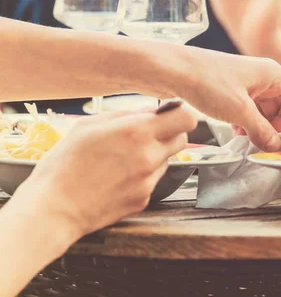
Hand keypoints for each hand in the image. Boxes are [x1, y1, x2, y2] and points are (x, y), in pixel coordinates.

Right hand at [12, 107, 196, 240]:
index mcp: (137, 132)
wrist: (53, 209)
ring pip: (166, 159)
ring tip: (121, 160)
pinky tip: (117, 178)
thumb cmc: (64, 163)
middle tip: (144, 136)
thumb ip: (125, 115)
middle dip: (169, 134)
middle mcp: (149, 156)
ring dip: (154, 155)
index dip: (181, 114)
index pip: (186, 118)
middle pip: (182, 139)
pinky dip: (142, 176)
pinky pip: (153, 180)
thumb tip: (151, 110)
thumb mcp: (88, 126)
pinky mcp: (144, 199)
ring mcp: (149, 181)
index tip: (171, 115)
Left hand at [162, 48, 280, 150]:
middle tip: (258, 139)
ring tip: (242, 134)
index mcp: (273, 74)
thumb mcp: (239, 111)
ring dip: (257, 126)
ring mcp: (247, 84)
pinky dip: (244, 122)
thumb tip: (276, 147)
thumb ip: (262, 131)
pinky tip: (233, 128)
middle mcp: (263, 77)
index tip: (274, 134)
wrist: (172, 71)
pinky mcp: (231, 91)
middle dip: (273, 126)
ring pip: (264, 111)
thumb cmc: (206, 81)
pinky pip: (248, 110)